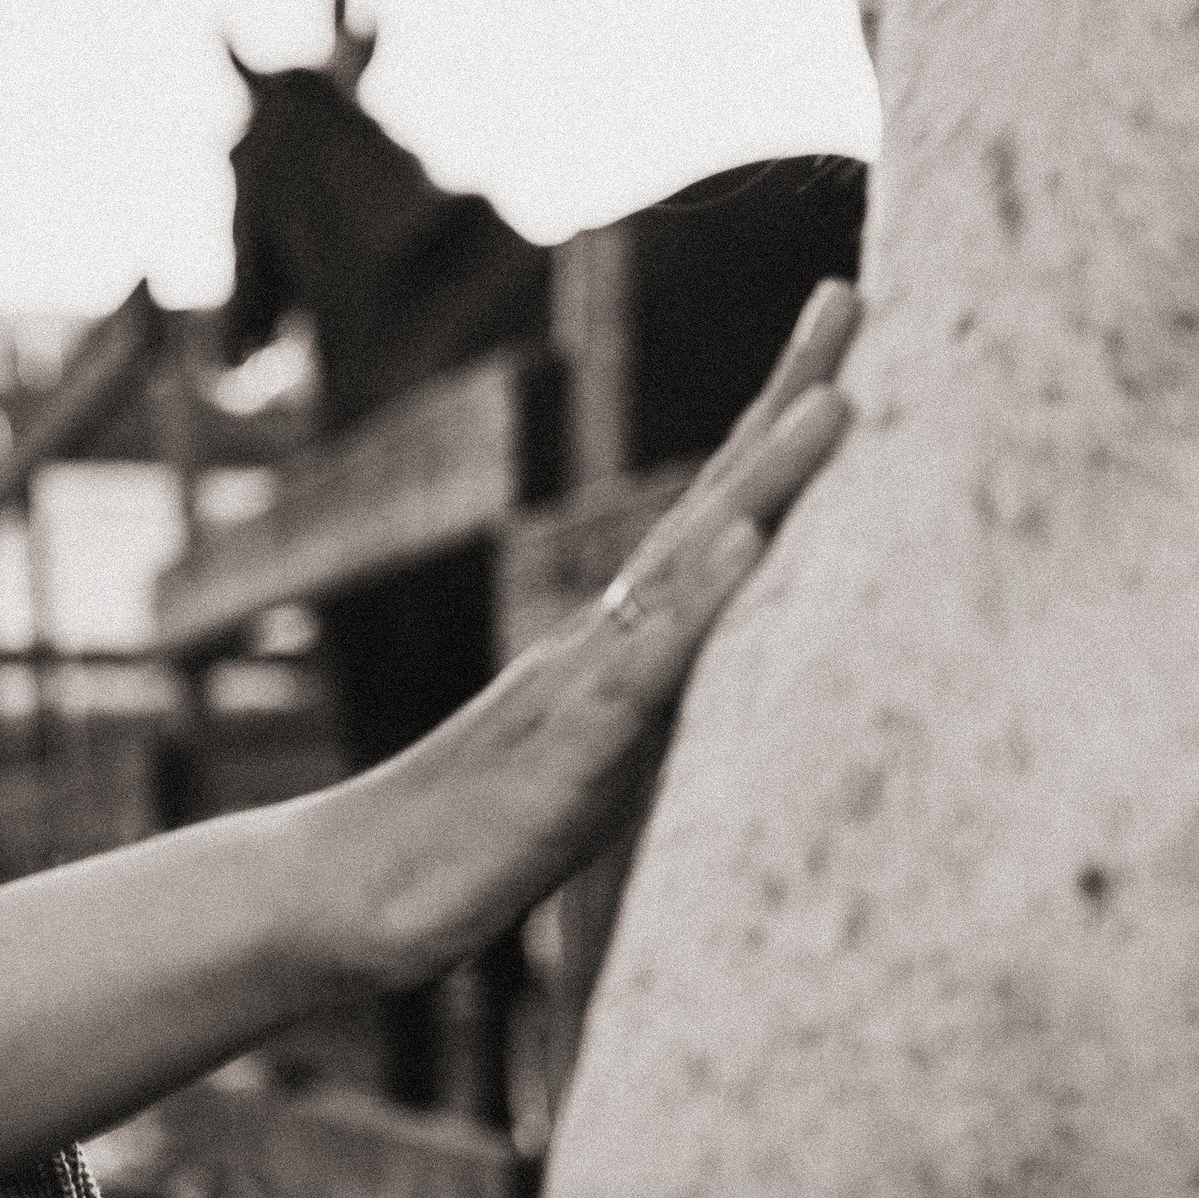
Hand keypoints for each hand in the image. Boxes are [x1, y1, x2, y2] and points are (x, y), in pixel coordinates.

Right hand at [346, 280, 859, 985]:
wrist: (347, 902)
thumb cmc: (459, 848)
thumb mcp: (579, 778)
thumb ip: (633, 725)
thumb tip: (684, 688)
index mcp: (618, 648)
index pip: (711, 523)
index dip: (774, 431)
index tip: (832, 325)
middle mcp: (604, 645)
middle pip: (710, 508)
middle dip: (783, 404)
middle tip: (850, 295)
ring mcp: (584, 693)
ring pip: (685, 573)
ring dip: (763, 482)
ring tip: (836, 402)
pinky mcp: (568, 759)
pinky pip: (642, 673)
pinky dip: (699, 606)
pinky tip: (749, 544)